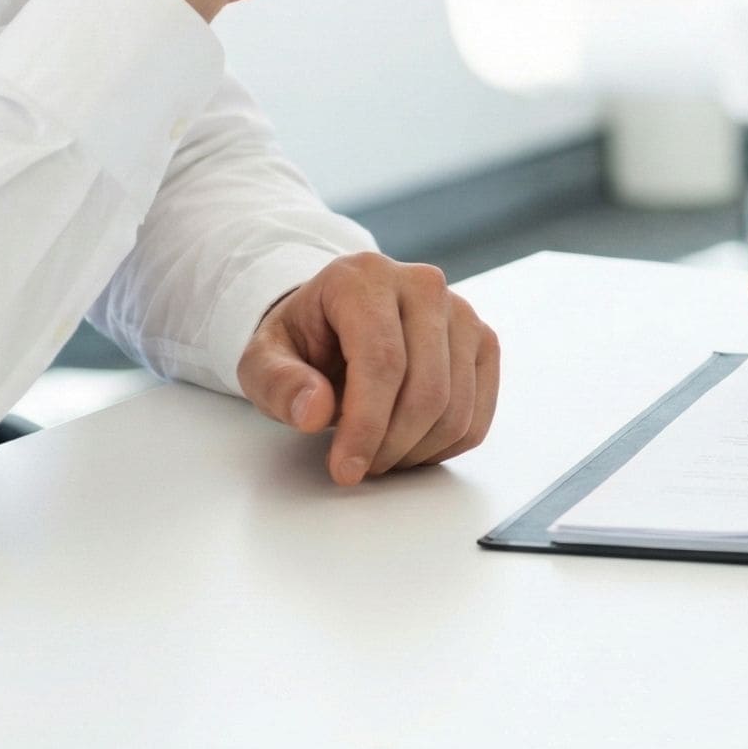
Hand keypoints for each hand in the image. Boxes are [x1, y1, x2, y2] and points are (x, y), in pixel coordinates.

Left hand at [236, 253, 499, 484]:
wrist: (336, 322)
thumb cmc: (304, 342)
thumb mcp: (265, 360)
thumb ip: (280, 384)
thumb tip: (313, 412)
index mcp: (365, 278)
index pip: (383, 361)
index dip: (367, 425)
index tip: (346, 470)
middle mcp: (423, 286)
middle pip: (426, 389)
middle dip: (391, 445)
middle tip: (360, 467)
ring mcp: (461, 313)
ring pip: (455, 409)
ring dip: (416, 451)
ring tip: (379, 453)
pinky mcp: (482, 343)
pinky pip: (476, 417)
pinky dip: (442, 448)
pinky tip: (408, 445)